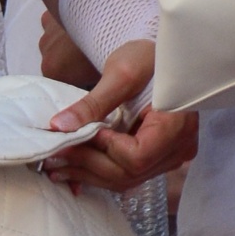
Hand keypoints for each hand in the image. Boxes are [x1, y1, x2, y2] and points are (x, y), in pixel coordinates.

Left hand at [44, 36, 196, 191]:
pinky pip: (128, 173)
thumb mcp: (119, 74)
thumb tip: (59, 127)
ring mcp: (170, 157)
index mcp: (177, 125)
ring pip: (127, 178)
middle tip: (55, 156)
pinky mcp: (158, 158)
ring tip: (58, 166)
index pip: (137, 156)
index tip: (86, 133)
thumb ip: (91, 104)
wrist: (159, 57)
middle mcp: (179, 148)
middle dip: (89, 165)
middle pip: (130, 172)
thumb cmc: (146, 57)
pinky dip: (100, 171)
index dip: (106, 149)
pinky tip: (75, 168)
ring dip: (90, 174)